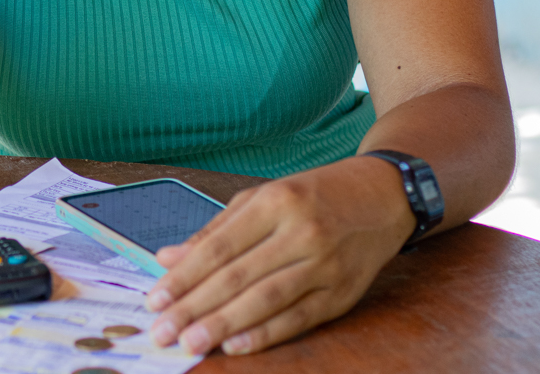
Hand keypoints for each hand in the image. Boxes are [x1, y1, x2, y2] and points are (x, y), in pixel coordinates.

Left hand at [145, 156, 416, 355]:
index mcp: (276, 202)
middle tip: (163, 331)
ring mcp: (325, 264)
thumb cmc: (315, 195)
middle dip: (195, 307)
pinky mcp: (342, 292)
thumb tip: (167, 258)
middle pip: (238, 276)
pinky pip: (298, 318)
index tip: (155, 299)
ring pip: (266, 299)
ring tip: (191, 342)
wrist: (384, 195)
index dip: (185, 276)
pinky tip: (236, 344)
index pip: (220, 246)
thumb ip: (215, 229)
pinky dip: (265, 334)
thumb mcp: (263, 197)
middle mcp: (301, 231)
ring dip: (224, 324)